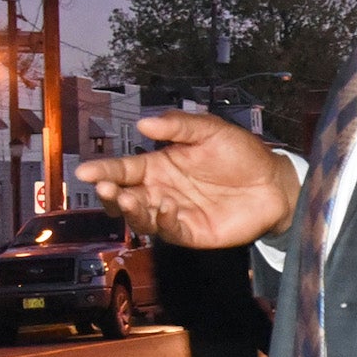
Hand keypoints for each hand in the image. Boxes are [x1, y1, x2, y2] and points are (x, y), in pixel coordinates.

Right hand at [73, 111, 301, 248]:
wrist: (273, 183)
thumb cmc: (241, 154)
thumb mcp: (210, 130)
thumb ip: (179, 126)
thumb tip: (144, 123)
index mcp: (160, 165)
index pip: (124, 169)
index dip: (103, 169)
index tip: (84, 170)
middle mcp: (161, 190)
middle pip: (124, 196)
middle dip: (110, 194)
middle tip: (103, 187)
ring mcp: (174, 214)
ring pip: (141, 217)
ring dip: (130, 210)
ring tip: (127, 199)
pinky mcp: (190, 233)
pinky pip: (168, 231)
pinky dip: (163, 221)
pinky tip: (167, 207)